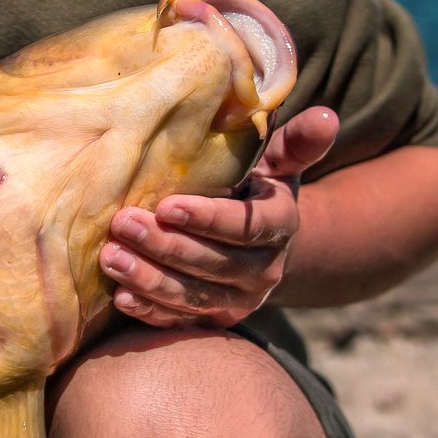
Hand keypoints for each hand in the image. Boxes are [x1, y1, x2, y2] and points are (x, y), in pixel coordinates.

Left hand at [99, 107, 340, 328]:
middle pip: (213, 264)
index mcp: (279, 225)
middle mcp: (263, 270)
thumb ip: (297, 143)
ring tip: (110, 257)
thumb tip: (326, 115)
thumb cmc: (255, 188)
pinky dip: (150, 311)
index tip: (168, 206)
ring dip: (149, 278)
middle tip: (123, 223)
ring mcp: (237, 300)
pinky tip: (122, 296)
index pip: (246, 226)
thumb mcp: (278, 163)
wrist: (256, 244)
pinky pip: (179, 321)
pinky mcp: (211, 320)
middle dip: (165, 245)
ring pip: (192, 295)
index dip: (208, 219)